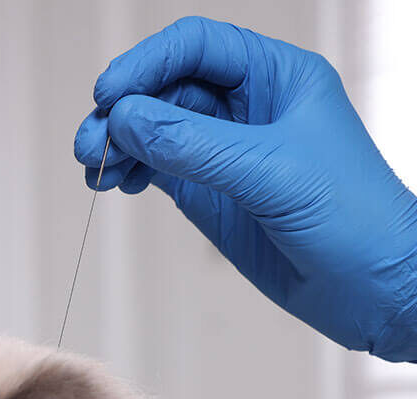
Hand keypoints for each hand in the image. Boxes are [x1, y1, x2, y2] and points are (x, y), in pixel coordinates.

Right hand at [74, 16, 416, 361]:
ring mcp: (224, 153)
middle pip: (166, 89)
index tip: (107, 96)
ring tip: (96, 172)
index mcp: (275, 78)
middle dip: (122, 113)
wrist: (371, 287)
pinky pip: (160, 169)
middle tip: (90, 148)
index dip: (146, 65)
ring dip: (120, 145)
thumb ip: (194, 144)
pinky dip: (133, 172)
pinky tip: (118, 183)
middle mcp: (246, 109)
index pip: (195, 48)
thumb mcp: (270, 172)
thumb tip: (126, 119)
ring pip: (155, 130)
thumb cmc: (351, 218)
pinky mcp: (212, 194)